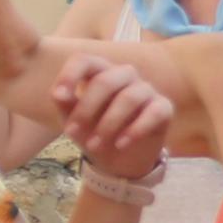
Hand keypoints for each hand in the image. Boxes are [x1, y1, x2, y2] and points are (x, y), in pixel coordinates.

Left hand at [47, 51, 170, 175]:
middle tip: (72, 133)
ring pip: (129, 98)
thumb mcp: (73, 120)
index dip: (70, 75)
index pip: (85, 61)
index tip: (58, 96)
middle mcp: (125, 75)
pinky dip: (135, 130)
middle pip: (106, 80)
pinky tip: (121, 144)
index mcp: (101, 72)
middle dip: (86, 109)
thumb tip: (59, 94)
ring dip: (108, 124)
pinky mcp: (164, 108)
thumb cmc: (94, 132)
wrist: (119, 161)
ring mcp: (146, 89)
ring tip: (94, 145)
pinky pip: (153, 113)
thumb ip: (65, 103)